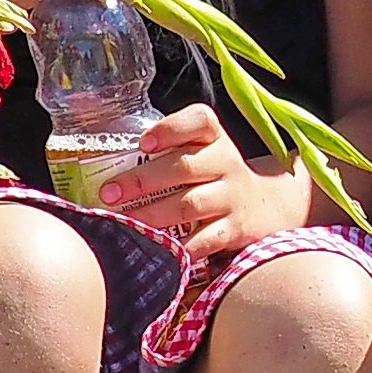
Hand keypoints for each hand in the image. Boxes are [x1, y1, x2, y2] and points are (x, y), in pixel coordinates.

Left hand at [97, 104, 308, 260]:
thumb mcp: (205, 153)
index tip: (143, 144)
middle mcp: (226, 163)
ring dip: (152, 214)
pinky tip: (156, 251)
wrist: (270, 207)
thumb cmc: (218, 177)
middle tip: (109, 193)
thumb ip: (168, 152)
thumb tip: (102, 162)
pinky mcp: (236, 230)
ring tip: (123, 222)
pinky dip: (179, 248)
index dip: (170, 130)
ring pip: (190, 205)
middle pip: (185, 167)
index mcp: (215, 138)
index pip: (200, 121)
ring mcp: (232, 198)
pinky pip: (205, 240)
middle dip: (142, 180)